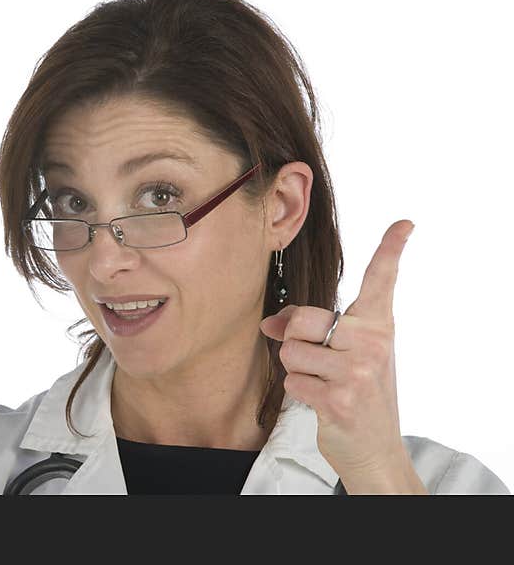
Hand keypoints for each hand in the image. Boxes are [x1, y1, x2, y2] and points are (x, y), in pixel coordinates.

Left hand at [260, 219, 416, 484]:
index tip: (405, 224)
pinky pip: (292, 381)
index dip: (391, 248)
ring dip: (297, 371)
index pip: (383, 280)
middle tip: (317, 361)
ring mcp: (357, 371)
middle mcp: (372, 342)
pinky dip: (298, 393)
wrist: (374, 449)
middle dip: (293, 340)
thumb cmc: (356, 392)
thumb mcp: (346, 354)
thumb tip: (269, 322)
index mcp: (378, 326)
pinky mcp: (339, 398)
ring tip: (323, 384)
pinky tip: (323, 402)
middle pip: (302, 319)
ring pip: (290, 352)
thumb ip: (313, 328)